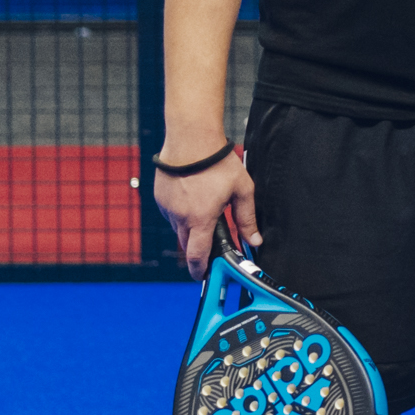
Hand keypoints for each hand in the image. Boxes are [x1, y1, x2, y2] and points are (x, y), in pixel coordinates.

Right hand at [154, 142, 255, 272]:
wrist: (190, 138)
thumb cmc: (217, 162)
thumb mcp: (241, 189)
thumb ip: (246, 218)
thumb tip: (254, 240)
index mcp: (200, 219)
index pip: (197, 256)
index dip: (200, 270)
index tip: (202, 277)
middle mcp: (179, 217)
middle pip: (186, 245)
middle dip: (197, 249)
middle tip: (210, 243)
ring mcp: (167, 207)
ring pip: (177, 228)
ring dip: (189, 228)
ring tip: (203, 208)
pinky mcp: (160, 197)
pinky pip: (170, 214)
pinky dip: (180, 213)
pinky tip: (192, 198)